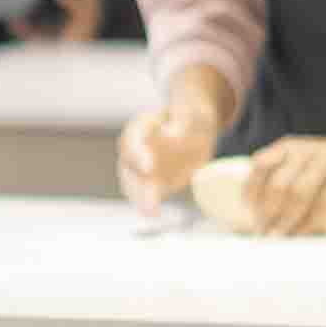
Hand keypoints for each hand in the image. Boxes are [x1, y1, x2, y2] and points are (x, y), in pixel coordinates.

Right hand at [117, 101, 214, 217]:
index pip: (132, 138)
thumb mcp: (195, 113)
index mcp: (143, 126)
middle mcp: (136, 148)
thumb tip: (171, 136)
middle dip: (135, 181)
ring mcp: (142, 167)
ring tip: (149, 212)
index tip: (149, 168)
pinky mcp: (152, 182)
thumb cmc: (194, 117)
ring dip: (139, 197)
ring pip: (132, 183)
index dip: (137, 154)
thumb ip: (183, 122)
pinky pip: (145, 194)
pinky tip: (152, 213)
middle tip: (149, 198)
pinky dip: (147, 204)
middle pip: (128, 165)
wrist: (197, 131)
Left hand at [245, 121, 325, 234]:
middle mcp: (303, 152)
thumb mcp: (303, 160)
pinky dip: (307, 223)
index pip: (259, 165)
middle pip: (277, 184)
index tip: (247, 211)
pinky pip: (321, 204)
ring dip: (284, 220)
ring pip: (297, 195)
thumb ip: (283, 177)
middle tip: (262, 231)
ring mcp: (324, 164)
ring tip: (277, 236)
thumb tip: (260, 214)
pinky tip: (300, 234)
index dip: (251, 189)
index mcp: (288, 147)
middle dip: (266, 212)